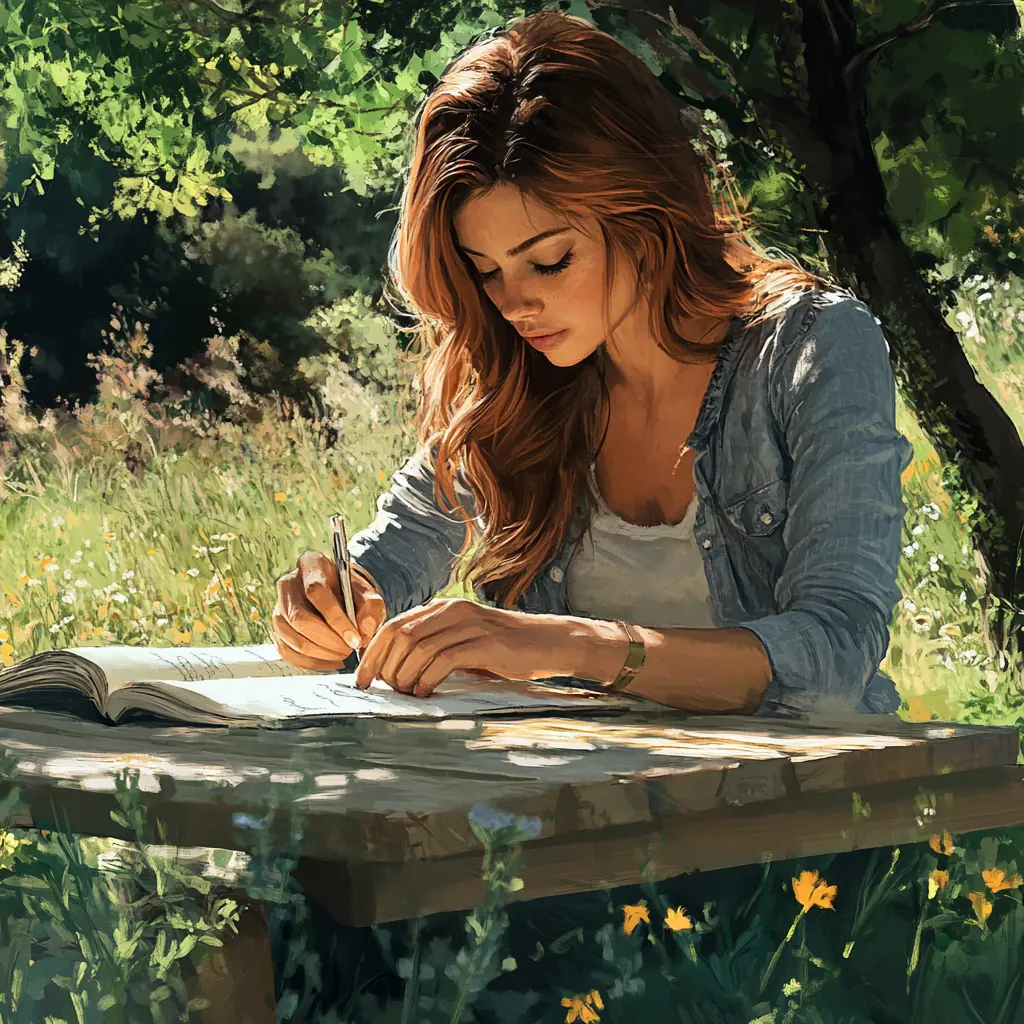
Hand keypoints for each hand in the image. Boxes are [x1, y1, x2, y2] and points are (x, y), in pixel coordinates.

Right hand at [272, 551, 386, 669]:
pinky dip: (312, 663)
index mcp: (310, 565)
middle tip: (350, 649)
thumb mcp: (367, 593)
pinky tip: (331, 660)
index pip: (316, 592)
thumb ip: (371, 609)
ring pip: (294, 639)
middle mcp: (288, 584)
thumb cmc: (351, 592)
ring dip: (322, 654)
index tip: (354, 639)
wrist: (337, 595)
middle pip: (301, 620)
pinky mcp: (277, 629)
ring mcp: (278, 608)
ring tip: (343, 653)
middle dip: (329, 641)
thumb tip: (364, 632)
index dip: (336, 619)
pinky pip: (288, 653)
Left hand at [353, 598, 577, 696]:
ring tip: (406, 694)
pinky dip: (428, 678)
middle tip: (385, 691)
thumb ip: (435, 648)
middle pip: (400, 635)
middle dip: (384, 667)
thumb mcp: (465, 642)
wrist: (549, 642)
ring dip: (405, 675)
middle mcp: (452, 610)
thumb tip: (397, 672)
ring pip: (418, 647)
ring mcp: (469, 624)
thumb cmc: (506, 649)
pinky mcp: (486, 642)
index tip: (362, 680)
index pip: (394, 626)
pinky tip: (425, 692)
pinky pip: (444, 659)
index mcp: (443, 608)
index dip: (373, 653)